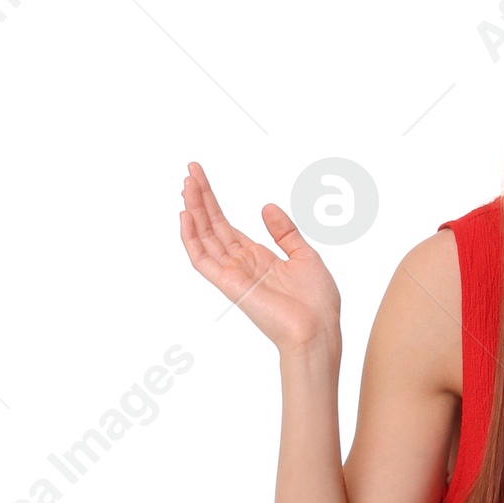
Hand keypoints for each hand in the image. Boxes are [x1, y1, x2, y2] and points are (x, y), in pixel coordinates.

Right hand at [178, 161, 340, 355]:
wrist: (318, 331)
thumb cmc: (318, 304)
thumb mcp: (306, 256)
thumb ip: (285, 232)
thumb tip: (267, 207)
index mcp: (258, 259)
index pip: (227, 226)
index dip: (213, 201)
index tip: (202, 176)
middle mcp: (242, 265)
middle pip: (213, 227)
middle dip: (200, 199)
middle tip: (189, 171)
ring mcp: (234, 275)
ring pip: (205, 238)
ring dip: (193, 211)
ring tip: (186, 184)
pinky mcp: (230, 285)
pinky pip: (203, 261)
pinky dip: (191, 239)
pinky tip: (185, 216)